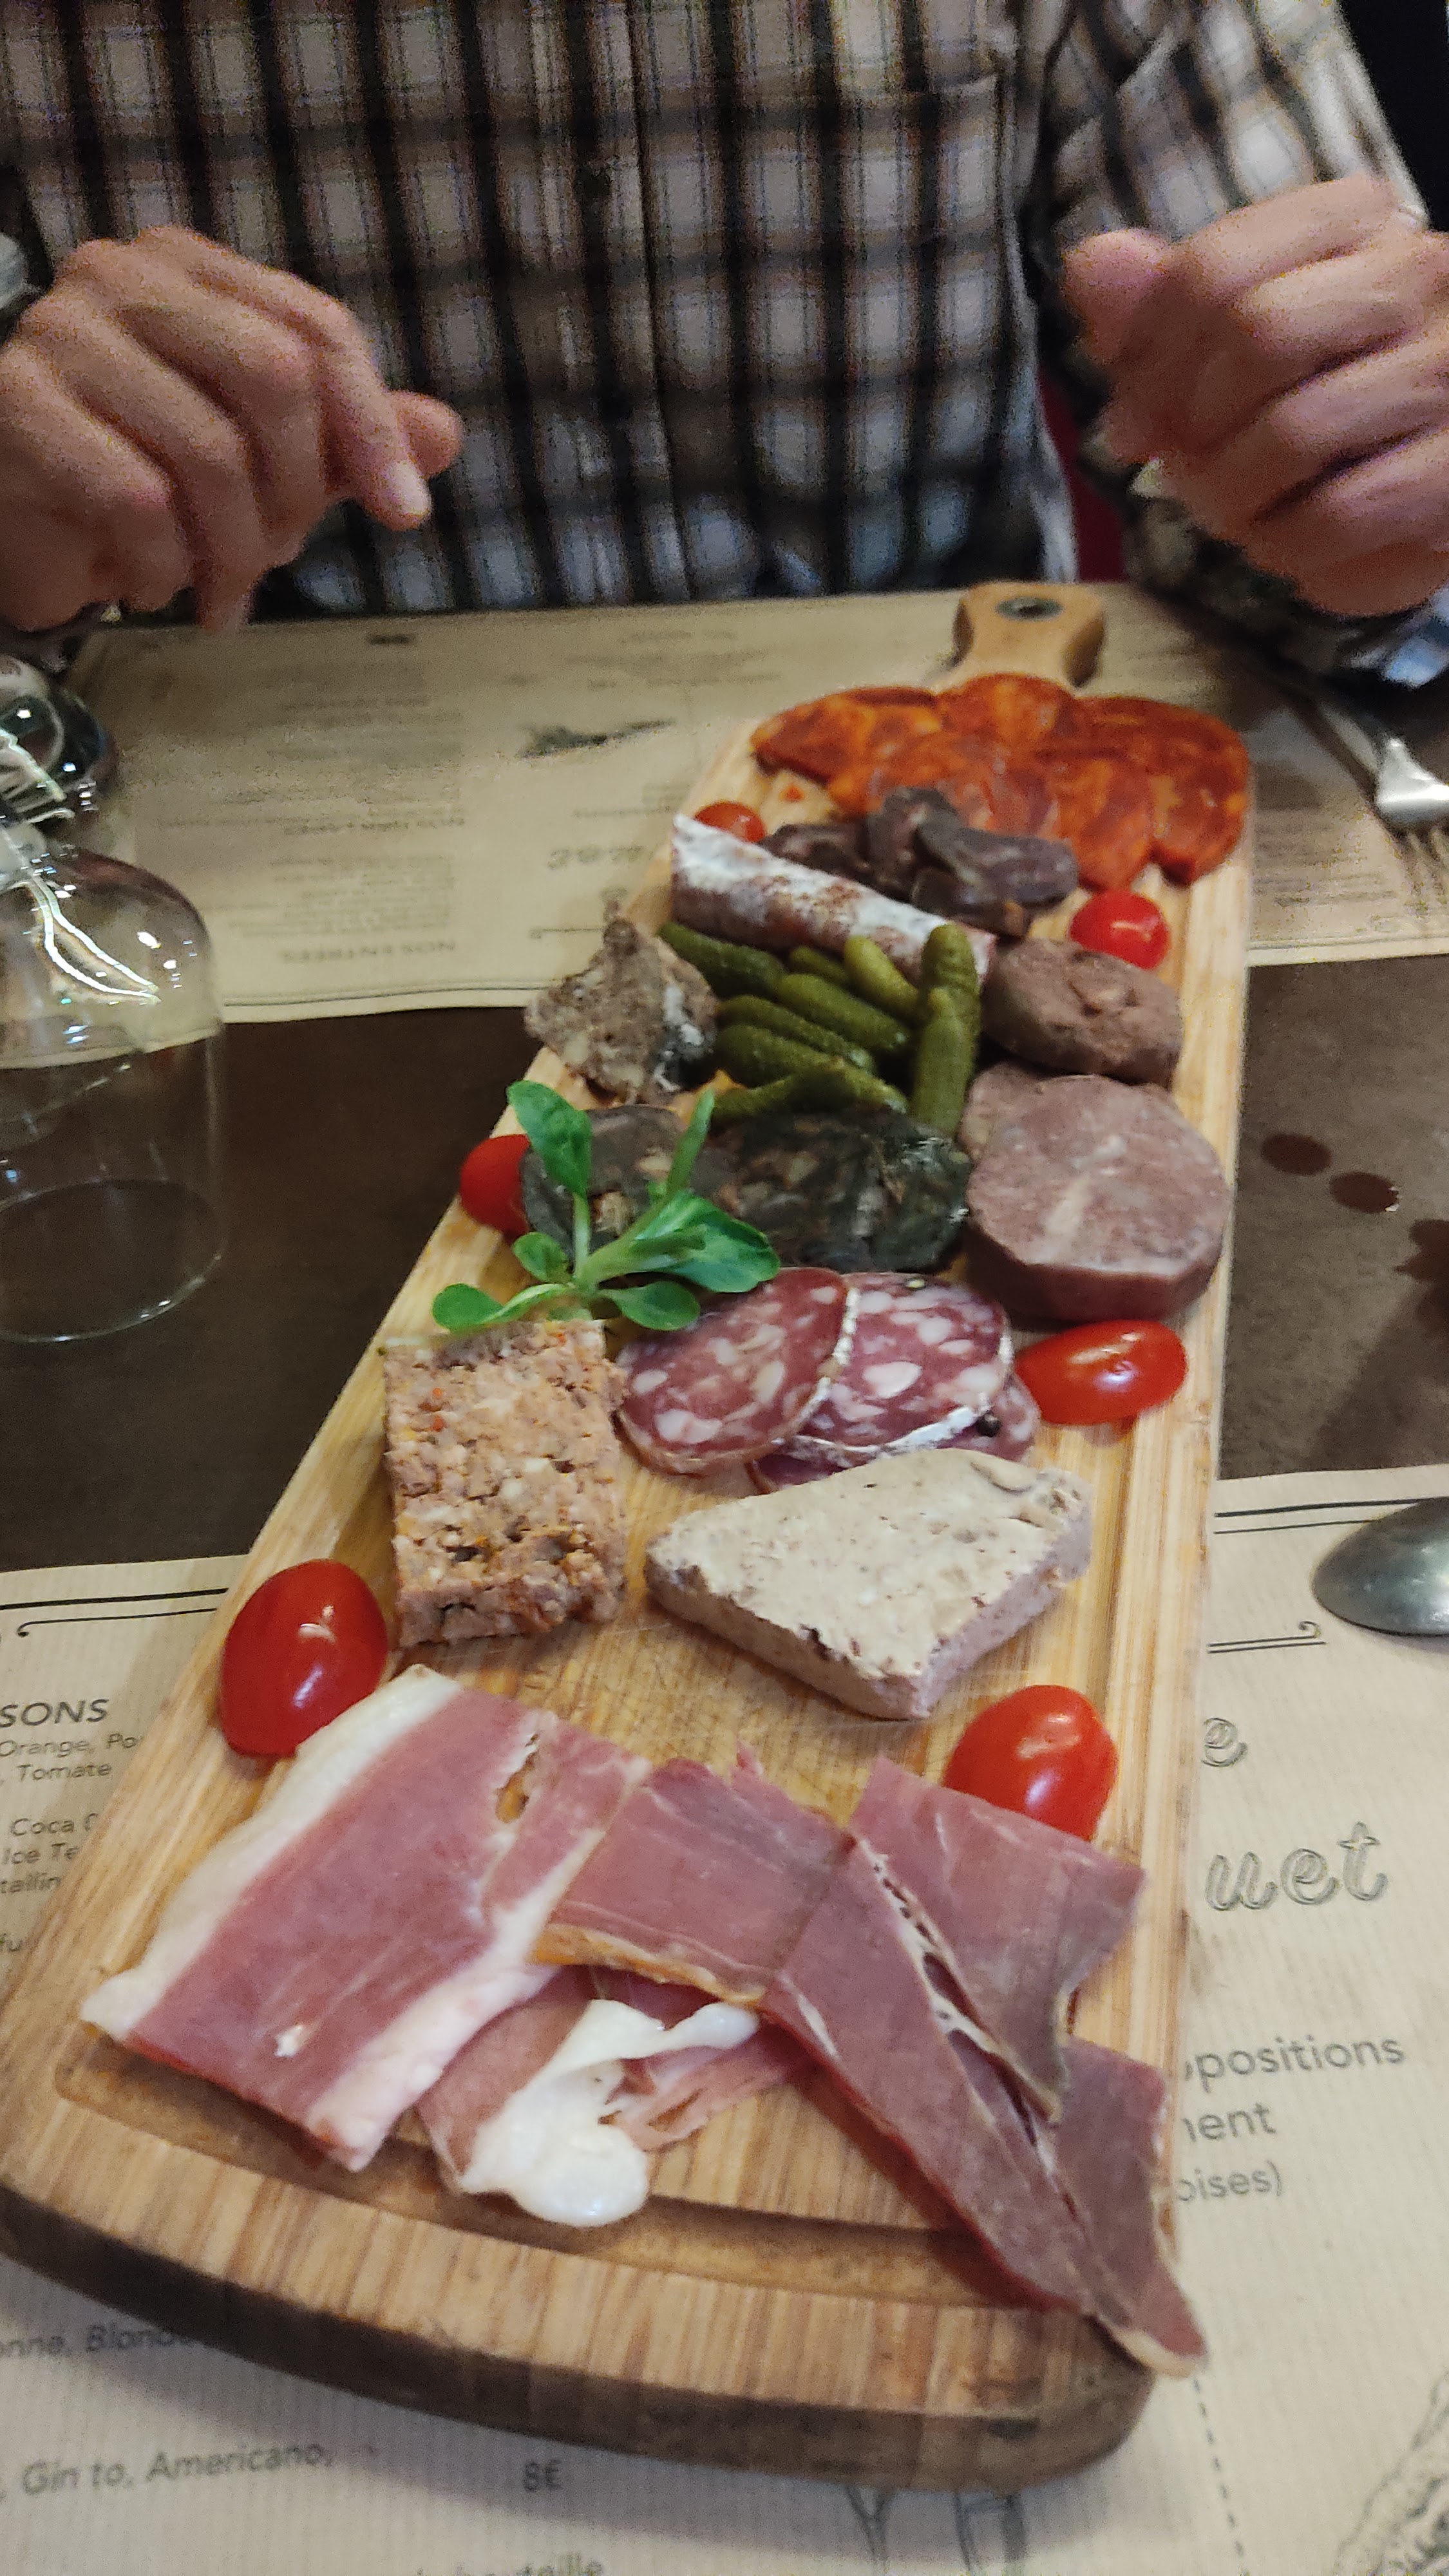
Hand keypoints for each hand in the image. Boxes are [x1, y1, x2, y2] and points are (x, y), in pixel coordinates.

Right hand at [0, 226, 463, 631]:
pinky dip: (163, 565)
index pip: (314, 328)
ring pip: (207, 452)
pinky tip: (155, 587)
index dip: (370, 424)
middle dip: (298, 490)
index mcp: (194, 271)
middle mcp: (126, 279)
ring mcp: (65, 334)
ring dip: (234, 552)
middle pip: (272, 374)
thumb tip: (445, 435)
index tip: (406, 513)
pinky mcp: (18, 404)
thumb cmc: (138, 466)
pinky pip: (135, 500)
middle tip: (284, 557)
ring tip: (224, 595)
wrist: (11, 505)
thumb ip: (343, 437)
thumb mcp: (257, 454)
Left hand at [1065, 177, 1448, 617]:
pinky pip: (1341, 513)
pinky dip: (1288, 543)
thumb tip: (1093, 267)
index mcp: (1353, 223)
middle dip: (1194, 427)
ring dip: (1234, 496)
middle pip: (1257, 336)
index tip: (1131, 422)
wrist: (1434, 478)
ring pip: (1297, 430)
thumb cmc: (1331, 403)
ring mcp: (1448, 370)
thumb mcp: (1238, 346)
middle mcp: (1418, 274)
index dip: (1149, 360)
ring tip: (1233, 512)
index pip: (1215, 269)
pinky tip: (1286, 542)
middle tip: (1182, 473)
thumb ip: (1164, 307)